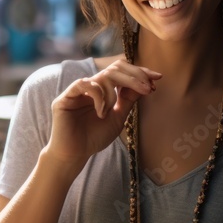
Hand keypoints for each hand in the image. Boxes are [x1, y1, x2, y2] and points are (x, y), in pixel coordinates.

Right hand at [45, 59, 161, 166]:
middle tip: (147, 87)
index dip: (139, 72)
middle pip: (115, 68)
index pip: (122, 72)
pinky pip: (84, 84)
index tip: (157, 77)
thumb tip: (145, 84)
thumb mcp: (118, 118)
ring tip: (112, 110)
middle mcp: (91, 86)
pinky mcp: (66, 97)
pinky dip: (98, 95)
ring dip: (114, 93)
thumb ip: (128, 100)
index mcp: (103, 90)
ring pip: (103, 76)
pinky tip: (100, 111)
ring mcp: (78, 90)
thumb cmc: (94, 137)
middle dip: (134, 76)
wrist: (75, 154)